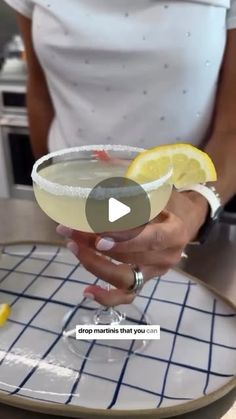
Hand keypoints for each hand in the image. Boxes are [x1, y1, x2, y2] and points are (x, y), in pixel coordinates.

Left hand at [57, 190, 207, 305]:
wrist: (188, 220)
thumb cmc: (171, 201)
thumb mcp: (157, 187)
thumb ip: (130, 175)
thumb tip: (98, 156)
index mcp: (173, 231)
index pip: (148, 238)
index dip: (124, 240)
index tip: (98, 238)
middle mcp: (166, 256)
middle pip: (128, 257)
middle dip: (94, 245)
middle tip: (69, 231)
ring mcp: (156, 272)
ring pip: (123, 277)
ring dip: (94, 264)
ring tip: (72, 246)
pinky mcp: (146, 279)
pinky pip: (127, 295)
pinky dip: (106, 297)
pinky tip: (86, 290)